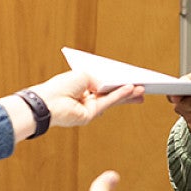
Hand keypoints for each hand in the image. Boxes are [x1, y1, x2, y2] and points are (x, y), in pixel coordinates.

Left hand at [29, 71, 144, 126]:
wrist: (48, 102)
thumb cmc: (60, 86)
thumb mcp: (84, 75)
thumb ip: (99, 79)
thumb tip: (109, 85)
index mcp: (83, 86)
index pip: (104, 83)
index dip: (117, 81)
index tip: (130, 78)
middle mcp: (86, 97)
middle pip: (111, 93)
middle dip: (127, 90)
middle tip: (142, 87)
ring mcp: (89, 107)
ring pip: (112, 99)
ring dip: (127, 94)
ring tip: (141, 90)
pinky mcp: (90, 115)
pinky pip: (108, 103)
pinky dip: (119, 96)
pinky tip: (130, 90)